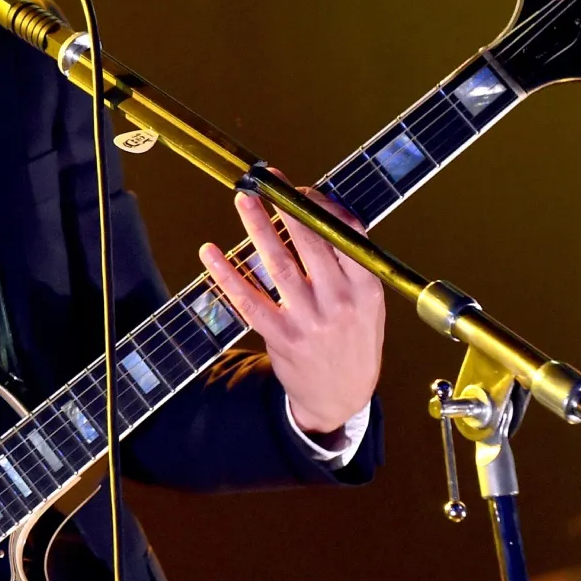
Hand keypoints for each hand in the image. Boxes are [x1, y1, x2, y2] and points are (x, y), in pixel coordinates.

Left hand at [198, 187, 384, 435]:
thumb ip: (351, 263)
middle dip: (287, 206)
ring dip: (257, 227)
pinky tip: (211, 253)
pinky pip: (248, 300)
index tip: (301, 190)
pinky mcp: (281, 337)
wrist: (341, 397)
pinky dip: (227, 274)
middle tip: (267, 183)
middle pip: (310, 243)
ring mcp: (309, 321)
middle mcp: (339, 302)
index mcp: (366, 288)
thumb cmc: (354, 339)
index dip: (322, 207)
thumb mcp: (369, 302)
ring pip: (277, 264)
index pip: (347, 235)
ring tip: (244, 200)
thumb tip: (323, 212)